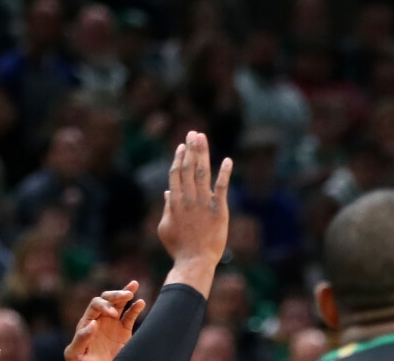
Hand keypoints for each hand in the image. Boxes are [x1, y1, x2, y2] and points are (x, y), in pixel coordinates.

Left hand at [63, 281, 146, 360]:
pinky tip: (141, 302)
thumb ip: (81, 339)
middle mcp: (100, 319)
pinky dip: (136, 308)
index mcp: (87, 322)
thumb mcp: (75, 353)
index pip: (96, 305)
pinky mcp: (124, 331)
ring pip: (120, 303)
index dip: (105, 305)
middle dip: (117, 295)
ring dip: (126, 293)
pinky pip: (130, 316)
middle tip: (127, 295)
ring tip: (134, 285)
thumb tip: (93, 323)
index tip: (114, 314)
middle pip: (107, 299)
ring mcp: (112, 324)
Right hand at [158, 131, 232, 269]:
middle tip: (193, 133)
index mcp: (175, 201)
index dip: (179, 158)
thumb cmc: (178, 247)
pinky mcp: (219, 209)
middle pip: (189, 167)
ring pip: (203, 172)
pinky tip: (227, 160)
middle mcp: (189, 198)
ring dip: (203, 153)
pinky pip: (222, 187)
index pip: (176, 173)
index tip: (182, 145)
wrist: (195, 261)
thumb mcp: (165, 228)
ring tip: (203, 138)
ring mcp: (204, 202)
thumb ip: (167, 208)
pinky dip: (224, 172)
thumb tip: (168, 191)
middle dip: (191, 148)